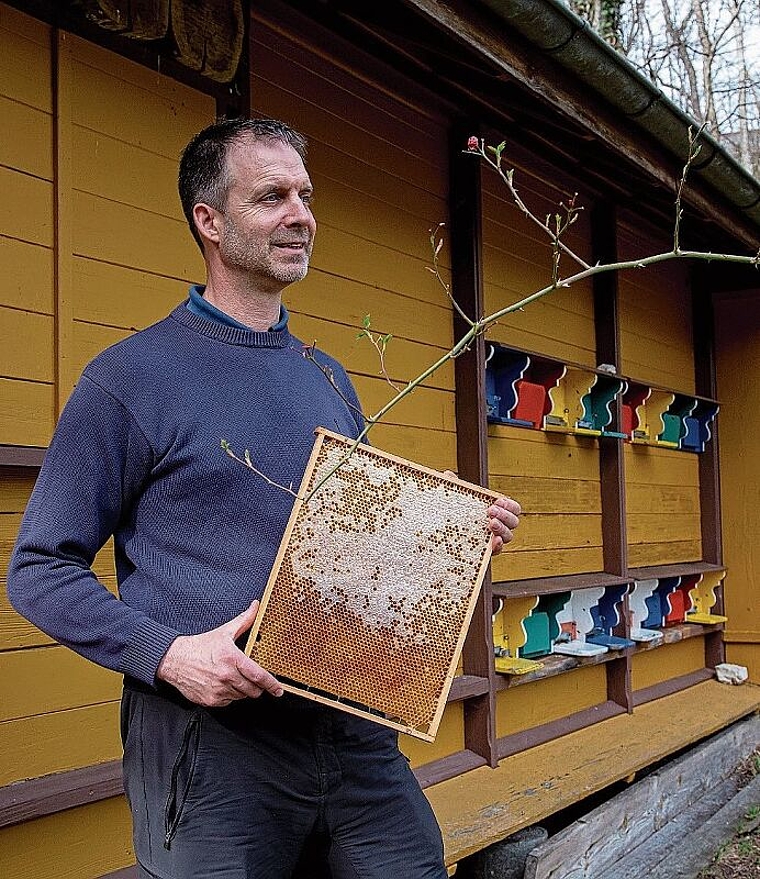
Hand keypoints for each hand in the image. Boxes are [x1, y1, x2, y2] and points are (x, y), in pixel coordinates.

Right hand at [156, 600, 283, 706]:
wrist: (175, 660)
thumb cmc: (200, 646)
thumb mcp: (224, 631)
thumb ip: (244, 620)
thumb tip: (255, 607)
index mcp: (232, 658)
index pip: (258, 675)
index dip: (271, 684)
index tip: (278, 690)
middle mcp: (226, 676)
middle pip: (252, 690)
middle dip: (257, 686)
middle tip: (252, 679)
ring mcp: (218, 690)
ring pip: (241, 696)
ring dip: (242, 690)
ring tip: (234, 678)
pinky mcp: (210, 700)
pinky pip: (228, 702)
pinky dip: (230, 695)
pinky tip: (223, 684)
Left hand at [443, 470, 520, 554]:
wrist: (444, 537)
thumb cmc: (455, 515)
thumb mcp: (455, 500)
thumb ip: (454, 487)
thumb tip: (447, 474)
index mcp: (496, 512)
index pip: (513, 508)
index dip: (509, 504)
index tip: (497, 501)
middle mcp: (498, 526)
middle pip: (513, 522)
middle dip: (505, 515)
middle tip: (491, 511)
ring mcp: (493, 539)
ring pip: (508, 536)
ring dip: (502, 529)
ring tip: (491, 523)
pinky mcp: (486, 553)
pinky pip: (497, 551)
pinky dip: (498, 546)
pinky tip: (494, 541)